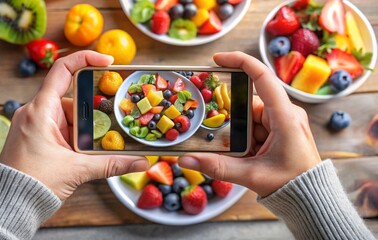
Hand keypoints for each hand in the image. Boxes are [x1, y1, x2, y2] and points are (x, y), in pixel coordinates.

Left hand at [0, 51, 148, 199]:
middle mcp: (36, 113)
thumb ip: (111, 164)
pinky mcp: (38, 138)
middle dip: (94, 112)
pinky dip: (77, 137)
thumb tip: (140, 162)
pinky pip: (63, 129)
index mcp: (40, 111)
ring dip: (86, 129)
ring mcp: (36, 126)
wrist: (8, 205)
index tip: (107, 62)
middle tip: (112, 121)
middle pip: (73, 99)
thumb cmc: (31, 184)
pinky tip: (89, 150)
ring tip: (101, 144)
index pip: (62, 70)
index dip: (86, 59)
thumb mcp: (76, 170)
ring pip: (70, 117)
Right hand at [179, 51, 320, 196]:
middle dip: (232, 118)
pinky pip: (255, 126)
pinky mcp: (280, 129)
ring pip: (250, 116)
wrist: (310, 198)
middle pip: (249, 102)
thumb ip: (217, 167)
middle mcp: (285, 113)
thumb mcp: (251, 175)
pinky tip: (243, 154)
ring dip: (239, 133)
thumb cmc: (292, 184)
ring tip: (239, 153)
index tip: (217, 59)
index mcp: (285, 117)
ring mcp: (283, 121)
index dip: (240, 62)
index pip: (263, 78)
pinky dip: (245, 137)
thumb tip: (186, 160)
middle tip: (219, 135)